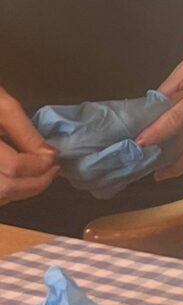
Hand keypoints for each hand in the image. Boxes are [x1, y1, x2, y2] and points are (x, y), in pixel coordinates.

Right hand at [0, 86, 59, 204]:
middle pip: (6, 188)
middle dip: (36, 184)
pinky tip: (18, 179)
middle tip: (52, 171)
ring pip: (0, 197)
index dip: (40, 165)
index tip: (55, 157)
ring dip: (22, 191)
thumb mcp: (3, 107)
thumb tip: (49, 155)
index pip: (14, 165)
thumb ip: (25, 132)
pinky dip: (8, 193)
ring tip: (38, 176)